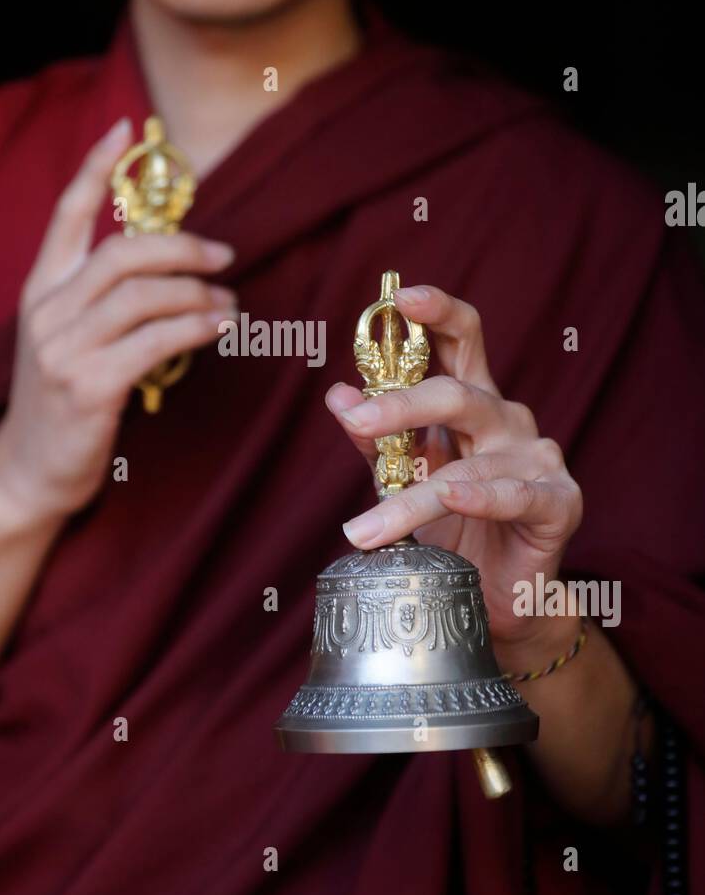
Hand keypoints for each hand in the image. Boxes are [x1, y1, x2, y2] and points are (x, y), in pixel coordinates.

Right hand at [0, 118, 236, 529]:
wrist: (29, 473)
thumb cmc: (62, 404)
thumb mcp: (69, 341)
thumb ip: (101, 302)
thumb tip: (169, 266)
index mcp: (40, 291)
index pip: (66, 215)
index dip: (93, 168)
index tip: (124, 129)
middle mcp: (46, 313)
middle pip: (121, 252)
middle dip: (182, 246)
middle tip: (225, 257)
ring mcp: (63, 350)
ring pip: (143, 295)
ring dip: (197, 292)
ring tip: (228, 302)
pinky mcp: (87, 386)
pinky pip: (154, 341)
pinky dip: (195, 327)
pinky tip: (218, 327)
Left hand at [325, 284, 582, 655]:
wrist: (498, 598)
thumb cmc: (453, 530)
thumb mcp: (406, 479)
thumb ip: (377, 439)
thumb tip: (337, 394)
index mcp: (472, 402)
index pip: (461, 340)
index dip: (436, 311)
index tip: (401, 296)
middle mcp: (506, 420)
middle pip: (459, 393)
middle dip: (402, 404)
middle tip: (357, 422)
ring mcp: (536, 459)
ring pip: (469, 465)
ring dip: (410, 498)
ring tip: (362, 529)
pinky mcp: (559, 502)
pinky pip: (514, 495)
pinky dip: (481, 499)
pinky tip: (453, 498)